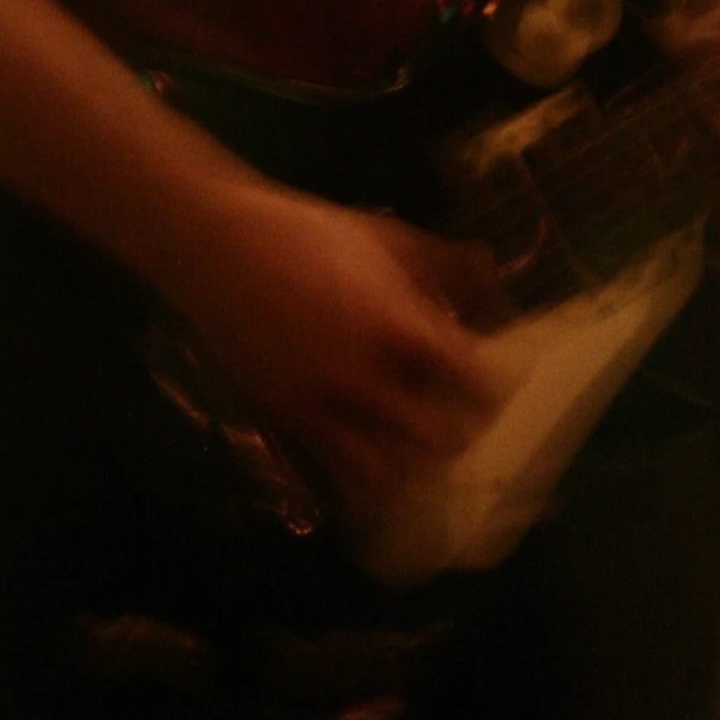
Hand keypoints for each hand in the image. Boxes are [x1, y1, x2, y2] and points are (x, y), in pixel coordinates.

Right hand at [168, 180, 505, 527]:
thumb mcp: (390, 239)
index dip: (492, 386)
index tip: (496, 376)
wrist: (218, 246)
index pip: (469, 381)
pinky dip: (360, 485)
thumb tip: (501, 302)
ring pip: (385, 475)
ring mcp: (318, 409)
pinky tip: (373, 462)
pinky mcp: (283, 424)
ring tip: (420, 442)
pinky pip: (330, 479)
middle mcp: (360, 379)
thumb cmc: (310, 234)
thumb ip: (451, 269)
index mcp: (394, 326)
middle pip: (436, 438)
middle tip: (464, 411)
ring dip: (412, 464)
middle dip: (461, 429)